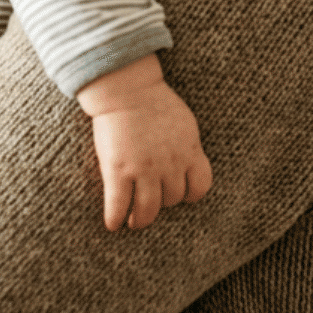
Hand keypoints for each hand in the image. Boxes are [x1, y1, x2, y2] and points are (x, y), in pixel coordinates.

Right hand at [77, 55, 213, 230]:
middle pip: (172, 199)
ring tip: (134, 221)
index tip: (181, 195)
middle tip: (152, 203)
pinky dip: (116, 218)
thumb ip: (187, 146)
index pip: (200, 187)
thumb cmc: (155, 101)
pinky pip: (119, 204)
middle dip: (163, 203)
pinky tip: (113, 224)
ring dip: (141, 220)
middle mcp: (170, 164)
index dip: (190, 195)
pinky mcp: (119, 169)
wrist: (127, 89)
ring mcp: (144, 169)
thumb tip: (187, 163)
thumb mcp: (184, 123)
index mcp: (189, 151)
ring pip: (148, 210)